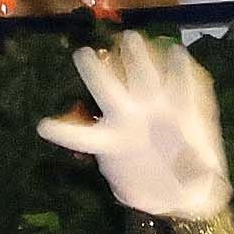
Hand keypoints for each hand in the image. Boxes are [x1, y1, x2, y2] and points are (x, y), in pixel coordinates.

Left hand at [38, 36, 230, 217]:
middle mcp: (125, 119)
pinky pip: (177, 84)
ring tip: (132, 39)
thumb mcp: (162, 195)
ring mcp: (149, 108)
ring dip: (135, 57)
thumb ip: (175, 180)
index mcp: (112, 144)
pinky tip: (178, 53)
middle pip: (105, 91)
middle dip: (92, 72)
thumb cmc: (166, 190)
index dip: (63, 133)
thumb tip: (191, 171)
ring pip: (138, 77)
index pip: (82, 138)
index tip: (42, 127)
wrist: (188, 184)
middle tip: (82, 54)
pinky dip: (178, 69)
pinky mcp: (174, 103)